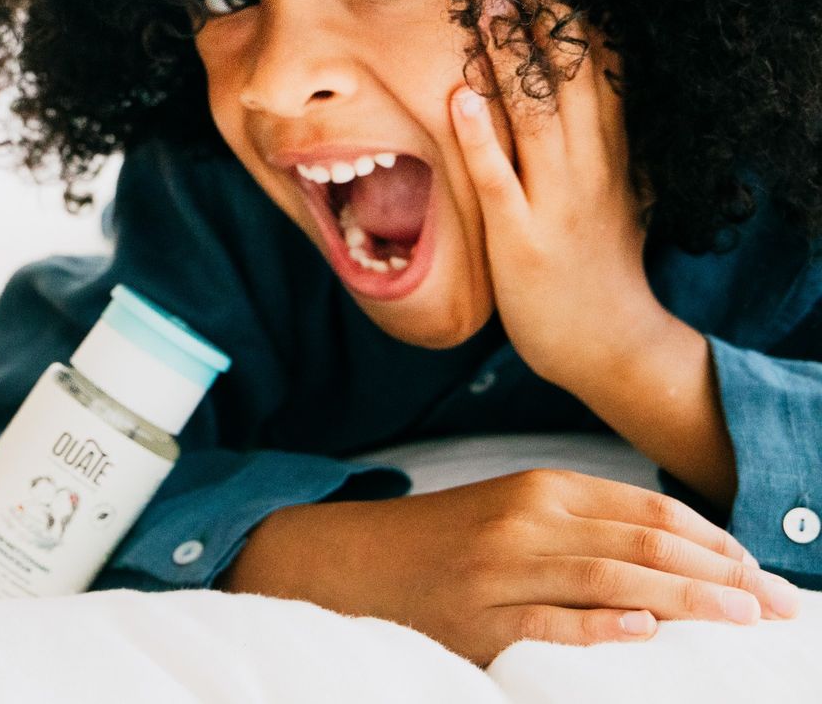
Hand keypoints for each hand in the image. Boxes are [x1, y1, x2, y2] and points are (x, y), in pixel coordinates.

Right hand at [225, 470, 798, 664]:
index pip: (650, 510)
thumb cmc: (444, 543)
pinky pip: (548, 623)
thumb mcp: (514, 512)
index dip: (717, 541)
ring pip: (610, 581)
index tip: (764, 574)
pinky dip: (600, 628)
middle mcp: (524, 521)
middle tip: (777, 607)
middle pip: (643, 545)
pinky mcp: (475, 620)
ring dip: (686, 602)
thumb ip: (589, 525)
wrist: (346, 560)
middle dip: (722, 577)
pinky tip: (644, 635)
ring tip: (740, 620)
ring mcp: (499, 571)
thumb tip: (687, 555)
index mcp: (540, 489)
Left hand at [448, 9, 661, 386]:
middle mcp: (588, 166)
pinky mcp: (521, 238)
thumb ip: (594, 137)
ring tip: (484, 2)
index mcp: (609, 151)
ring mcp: (555, 201)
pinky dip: (480, 137)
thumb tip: (583, 79)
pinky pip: (497, 179)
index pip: (599, 66)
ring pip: (534, 116)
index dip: (578, 11)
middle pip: (569, 76)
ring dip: (509, 57)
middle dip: (543, 14)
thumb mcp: (608, 188)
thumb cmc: (598, 263)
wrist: (613, 345)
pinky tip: (460, 96)